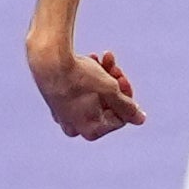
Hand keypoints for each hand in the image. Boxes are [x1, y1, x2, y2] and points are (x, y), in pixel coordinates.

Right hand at [30, 36, 145, 140]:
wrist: (47, 60)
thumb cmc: (80, 77)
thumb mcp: (110, 90)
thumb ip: (127, 106)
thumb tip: (140, 120)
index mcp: (91, 130)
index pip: (120, 116)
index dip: (126, 96)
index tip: (123, 78)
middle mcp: (76, 127)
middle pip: (107, 106)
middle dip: (114, 84)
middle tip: (115, 66)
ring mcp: (64, 115)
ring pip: (94, 95)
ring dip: (104, 76)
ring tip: (105, 57)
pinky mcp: (57, 100)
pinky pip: (79, 90)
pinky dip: (88, 76)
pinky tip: (92, 58)